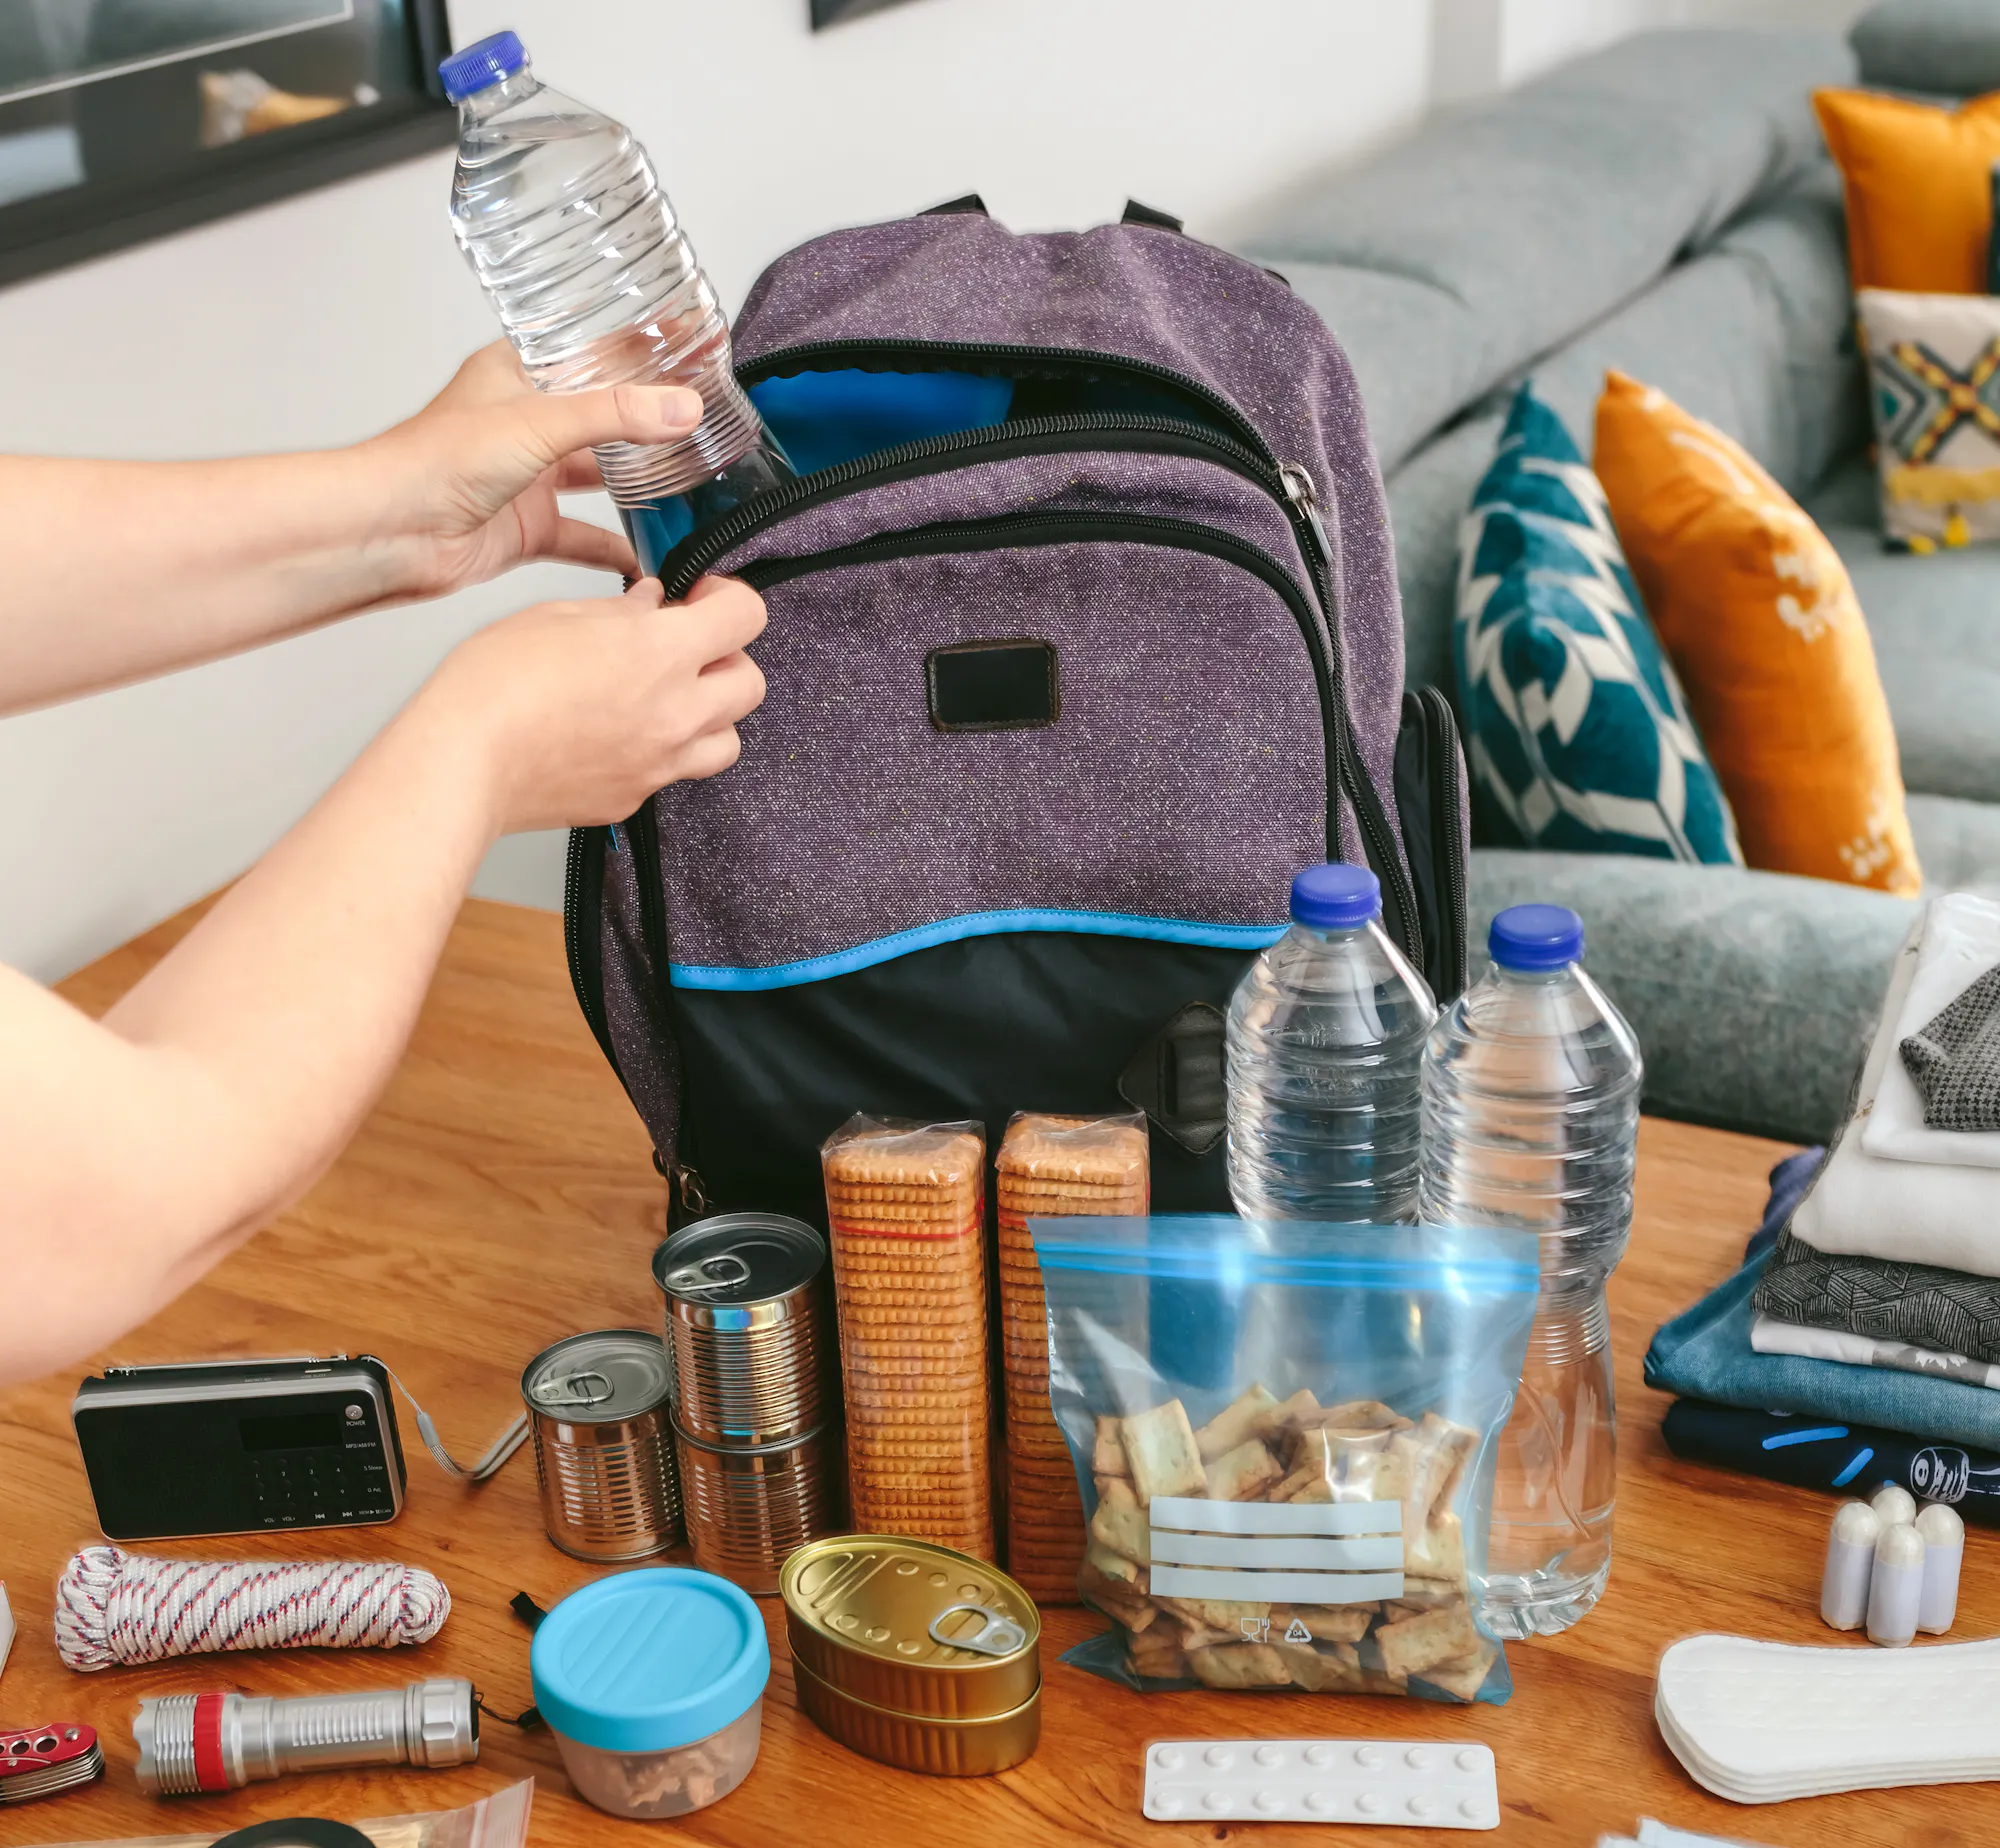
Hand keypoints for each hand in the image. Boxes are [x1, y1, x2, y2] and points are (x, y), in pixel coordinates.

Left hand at [361, 341, 703, 597]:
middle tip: (699, 421)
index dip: (635, 349)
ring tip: (688, 483)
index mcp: (517, 374)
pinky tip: (648, 553)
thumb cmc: (433, 461)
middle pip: (600, 416)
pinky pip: (584, 536)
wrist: (392, 531)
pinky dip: (615, 547)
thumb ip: (615, 415)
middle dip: (646, 422)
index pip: (588, 350)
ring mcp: (528, 476)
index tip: (684, 347)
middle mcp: (524, 421)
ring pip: (597, 475)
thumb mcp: (538, 422)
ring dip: (636, 484)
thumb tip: (679, 407)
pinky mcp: (528, 526)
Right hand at [423, 574, 767, 835]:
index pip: (746, 616)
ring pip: (729, 740)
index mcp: (660, 654)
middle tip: (688, 648)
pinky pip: (675, 773)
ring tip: (667, 698)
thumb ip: (618, 611)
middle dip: (728, 658)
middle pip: (751, 684)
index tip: (702, 599)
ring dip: (711, 714)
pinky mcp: (634, 799)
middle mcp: (674, 713)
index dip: (730, 599)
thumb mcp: (556, 617)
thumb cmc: (493, 685)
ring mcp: (659, 763)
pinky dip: (664, 751)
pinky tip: (623, 733)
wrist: (463, 763)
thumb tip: (650, 604)